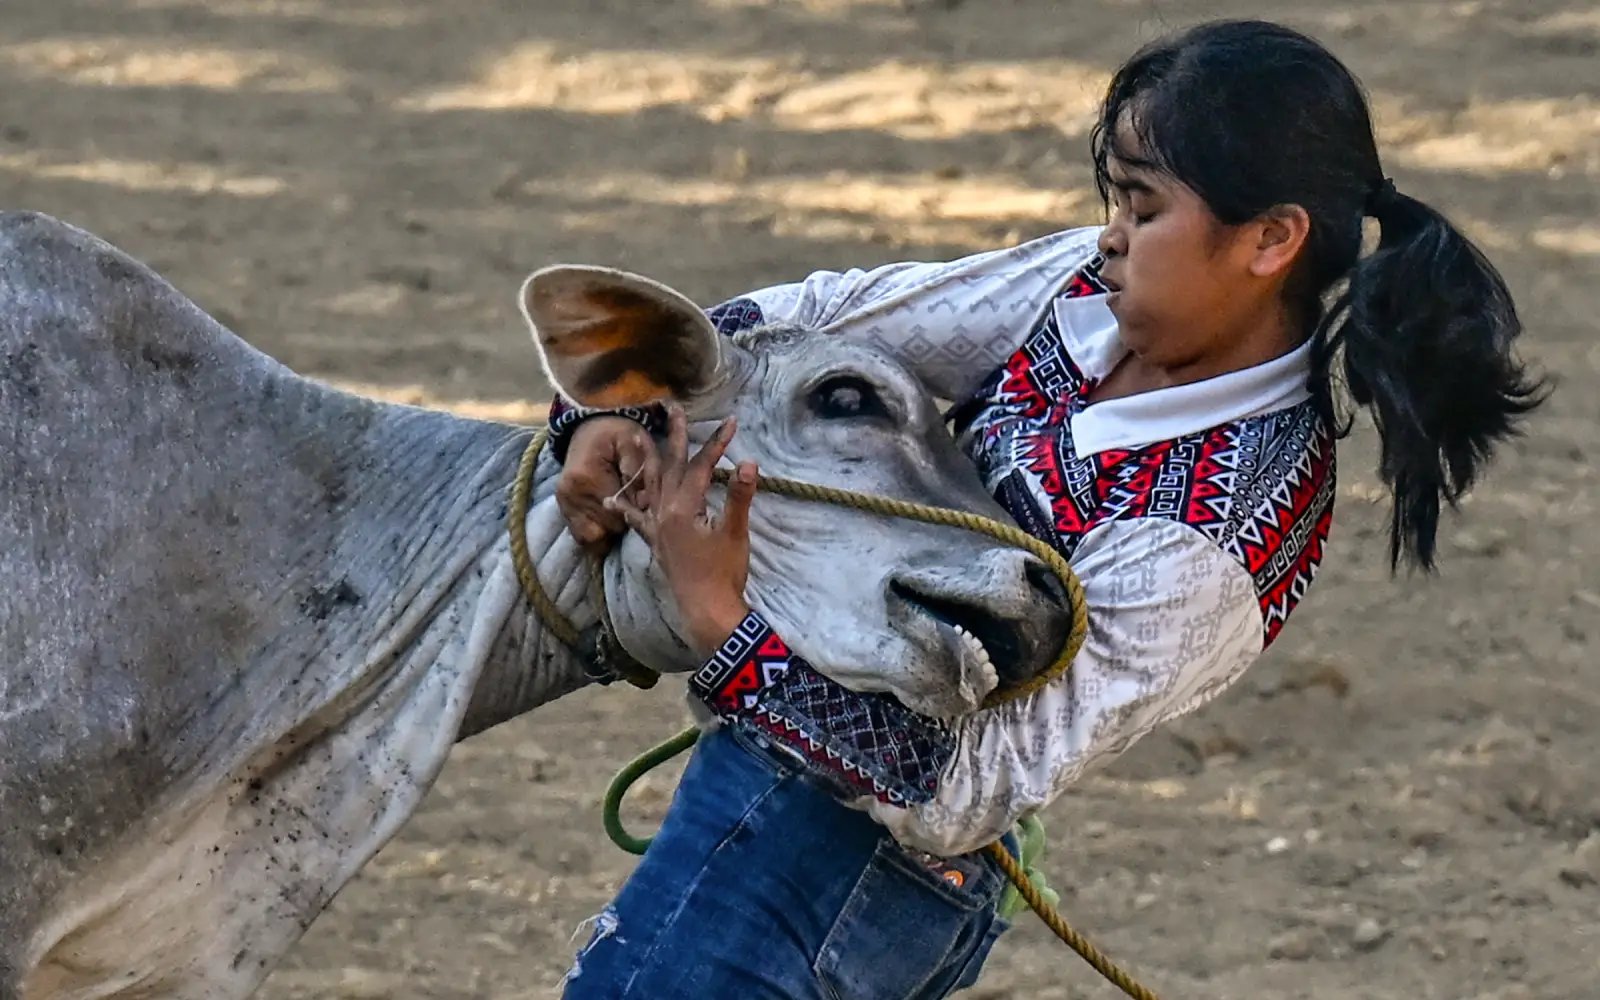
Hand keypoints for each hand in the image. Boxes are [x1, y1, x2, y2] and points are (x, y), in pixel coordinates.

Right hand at [555, 416, 660, 547]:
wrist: (591, 426)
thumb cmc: (618, 434)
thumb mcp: (635, 442)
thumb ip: (641, 471)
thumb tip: (642, 503)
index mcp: (587, 477)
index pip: (616, 515)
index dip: (633, 513)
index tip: (641, 503)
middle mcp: (570, 494)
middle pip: (605, 528)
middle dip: (622, 521)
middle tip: (632, 506)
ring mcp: (563, 502)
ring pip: (591, 537)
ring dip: (608, 529)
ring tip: (619, 511)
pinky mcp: (562, 507)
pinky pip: (580, 534)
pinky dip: (596, 530)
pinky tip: (607, 517)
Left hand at [607, 404, 758, 656]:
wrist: (706, 609)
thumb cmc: (723, 572)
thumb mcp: (735, 533)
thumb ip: (739, 497)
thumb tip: (750, 464)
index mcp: (684, 508)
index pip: (701, 466)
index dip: (716, 444)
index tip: (731, 423)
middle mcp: (664, 513)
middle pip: (668, 466)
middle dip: (673, 436)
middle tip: (670, 408)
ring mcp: (657, 528)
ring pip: (649, 485)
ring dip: (645, 459)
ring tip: (635, 435)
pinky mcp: (656, 542)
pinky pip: (637, 519)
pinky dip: (627, 507)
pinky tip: (612, 500)